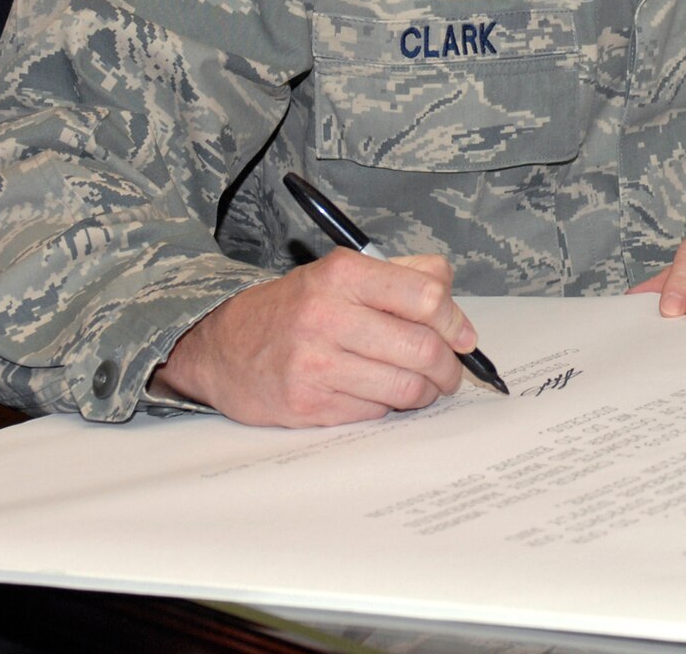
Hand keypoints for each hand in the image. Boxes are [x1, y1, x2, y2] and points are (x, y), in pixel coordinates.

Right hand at [147, 249, 479, 425]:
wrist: (222, 347)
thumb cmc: (295, 308)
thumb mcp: (342, 272)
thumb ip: (403, 274)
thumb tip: (453, 299)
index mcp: (343, 274)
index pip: (426, 297)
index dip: (456, 321)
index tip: (464, 337)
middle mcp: (328, 316)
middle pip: (422, 348)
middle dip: (449, 367)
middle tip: (450, 372)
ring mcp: (315, 364)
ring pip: (405, 387)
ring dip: (425, 392)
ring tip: (423, 387)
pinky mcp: (308, 405)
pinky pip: (375, 412)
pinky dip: (389, 406)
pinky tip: (380, 394)